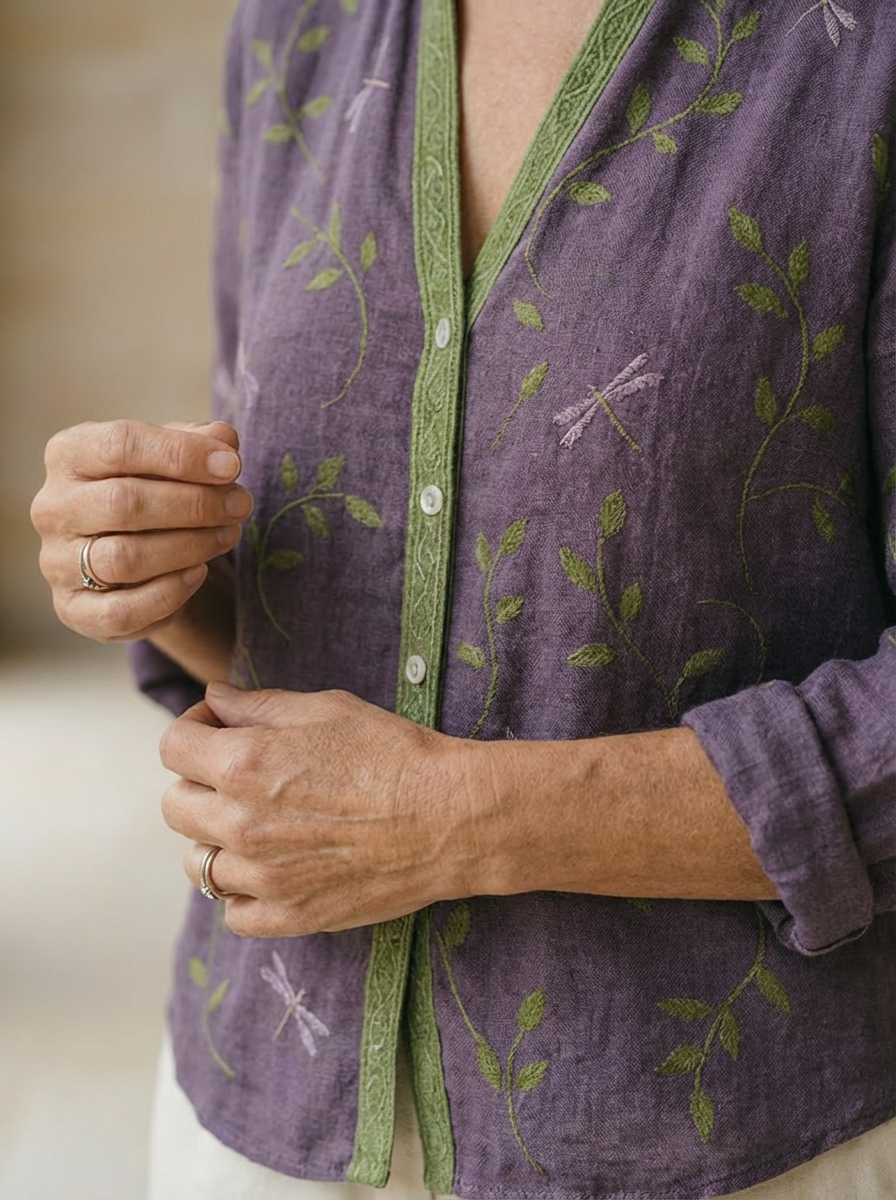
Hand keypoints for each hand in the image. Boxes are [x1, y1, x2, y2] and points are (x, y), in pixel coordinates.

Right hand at [31, 419, 252, 642]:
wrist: (142, 562)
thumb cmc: (158, 495)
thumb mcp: (177, 460)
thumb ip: (198, 443)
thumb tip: (223, 438)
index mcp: (68, 456)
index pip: (119, 445)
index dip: (182, 454)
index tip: (233, 465)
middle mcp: (53, 508)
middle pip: (123, 503)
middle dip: (194, 504)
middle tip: (241, 505)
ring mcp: (57, 562)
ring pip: (124, 558)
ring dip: (189, 546)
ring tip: (229, 535)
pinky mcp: (74, 610)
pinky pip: (122, 610)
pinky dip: (169, 593)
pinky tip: (199, 573)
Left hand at [160, 682, 480, 936]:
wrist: (449, 817)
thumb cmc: (393, 753)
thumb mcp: (326, 708)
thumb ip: (257, 705)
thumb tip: (214, 699)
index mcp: (243, 764)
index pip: (172, 746)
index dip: (194, 729)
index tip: (218, 729)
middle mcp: (240, 823)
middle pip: (174, 805)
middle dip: (199, 783)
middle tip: (239, 778)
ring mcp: (261, 877)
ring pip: (197, 864)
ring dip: (217, 840)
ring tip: (259, 826)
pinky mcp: (287, 916)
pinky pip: (233, 911)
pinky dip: (245, 892)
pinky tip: (275, 869)